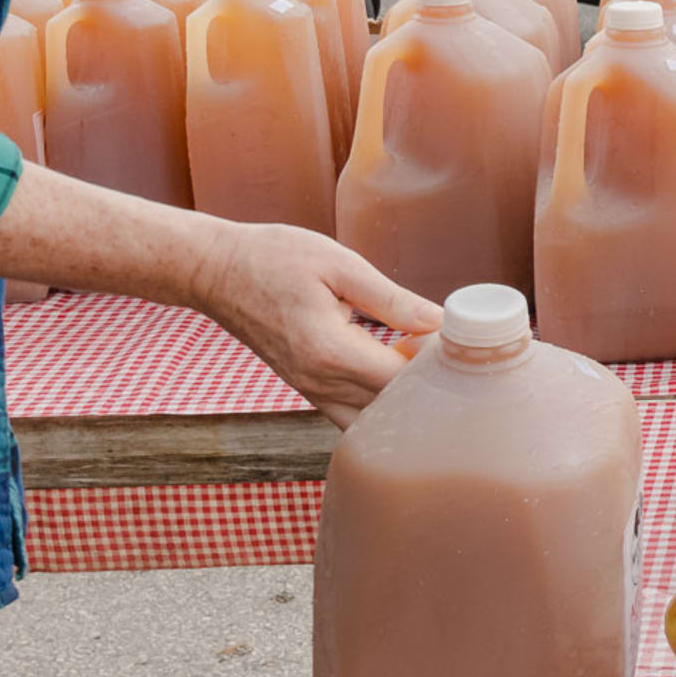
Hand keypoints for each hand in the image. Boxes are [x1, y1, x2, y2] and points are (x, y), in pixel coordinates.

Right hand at [191, 224, 439, 427]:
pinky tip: (395, 366)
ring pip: (373, 419)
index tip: (461, 347)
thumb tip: (440, 323)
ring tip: (423, 360)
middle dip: (428, 388)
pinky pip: (352, 412)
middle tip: (454, 355)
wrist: (214, 270)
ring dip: (403, 398)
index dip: (438, 370)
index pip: (403, 383)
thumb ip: (392, 300)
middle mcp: (319, 383)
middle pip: (393, 409)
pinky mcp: (305, 388)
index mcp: (331, 352)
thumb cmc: (274, 258)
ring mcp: (309, 391)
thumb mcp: (340, 265)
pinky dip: (379, 400)